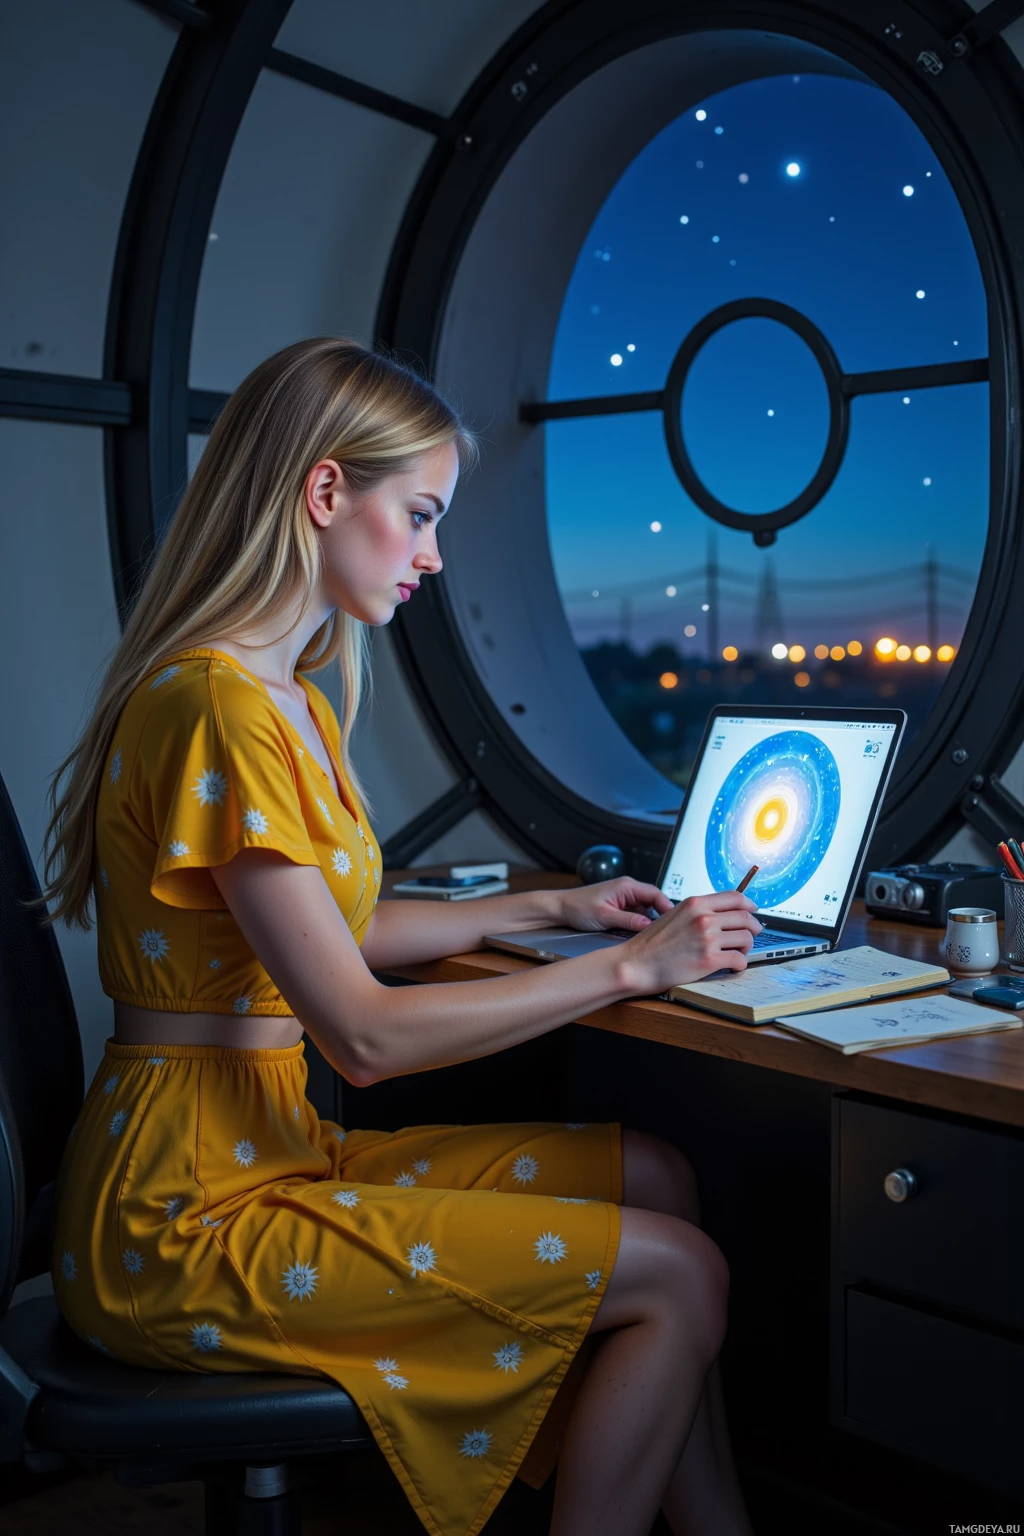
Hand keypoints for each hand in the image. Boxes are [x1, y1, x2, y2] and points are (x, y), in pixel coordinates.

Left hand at [553, 877, 674, 934]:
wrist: (561, 908)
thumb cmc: (578, 907)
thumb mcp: (605, 916)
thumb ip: (629, 920)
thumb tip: (649, 926)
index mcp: (626, 886)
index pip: (656, 894)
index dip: (668, 907)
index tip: (676, 921)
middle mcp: (628, 889)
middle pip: (654, 901)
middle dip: (662, 915)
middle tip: (670, 931)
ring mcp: (624, 897)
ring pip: (647, 908)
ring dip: (651, 920)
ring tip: (658, 935)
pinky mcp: (620, 906)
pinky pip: (638, 913)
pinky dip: (641, 922)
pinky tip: (643, 933)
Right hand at [618, 891, 761, 994]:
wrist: (636, 964)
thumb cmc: (651, 944)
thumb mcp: (673, 915)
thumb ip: (696, 912)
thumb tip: (719, 914)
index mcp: (695, 904)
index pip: (735, 897)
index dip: (749, 905)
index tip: (753, 911)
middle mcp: (704, 918)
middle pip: (745, 917)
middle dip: (753, 928)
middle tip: (751, 935)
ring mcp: (707, 938)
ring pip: (746, 938)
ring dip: (746, 947)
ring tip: (738, 952)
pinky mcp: (709, 960)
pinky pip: (739, 959)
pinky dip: (740, 964)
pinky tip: (733, 966)